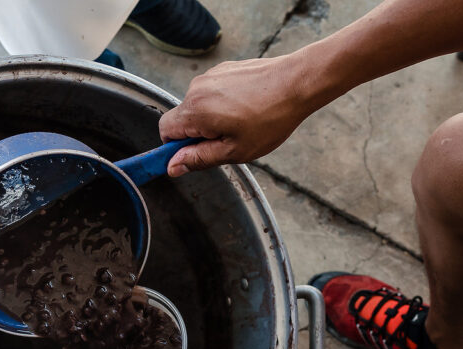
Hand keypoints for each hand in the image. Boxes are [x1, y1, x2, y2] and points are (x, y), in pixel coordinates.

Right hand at [158, 54, 318, 175]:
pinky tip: (246, 108)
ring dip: (211, 119)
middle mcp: (196, 88)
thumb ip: (199, 159)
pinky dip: (222, 104)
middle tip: (227, 141)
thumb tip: (172, 166)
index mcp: (195, 110)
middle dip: (198, 134)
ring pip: (198, 106)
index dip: (175, 147)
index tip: (193, 155)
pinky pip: (212, 93)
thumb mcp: (234, 151)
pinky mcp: (224, 69)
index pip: (165, 130)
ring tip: (242, 123)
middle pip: (182, 118)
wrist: (297, 83)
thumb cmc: (270, 118)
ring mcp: (210, 76)